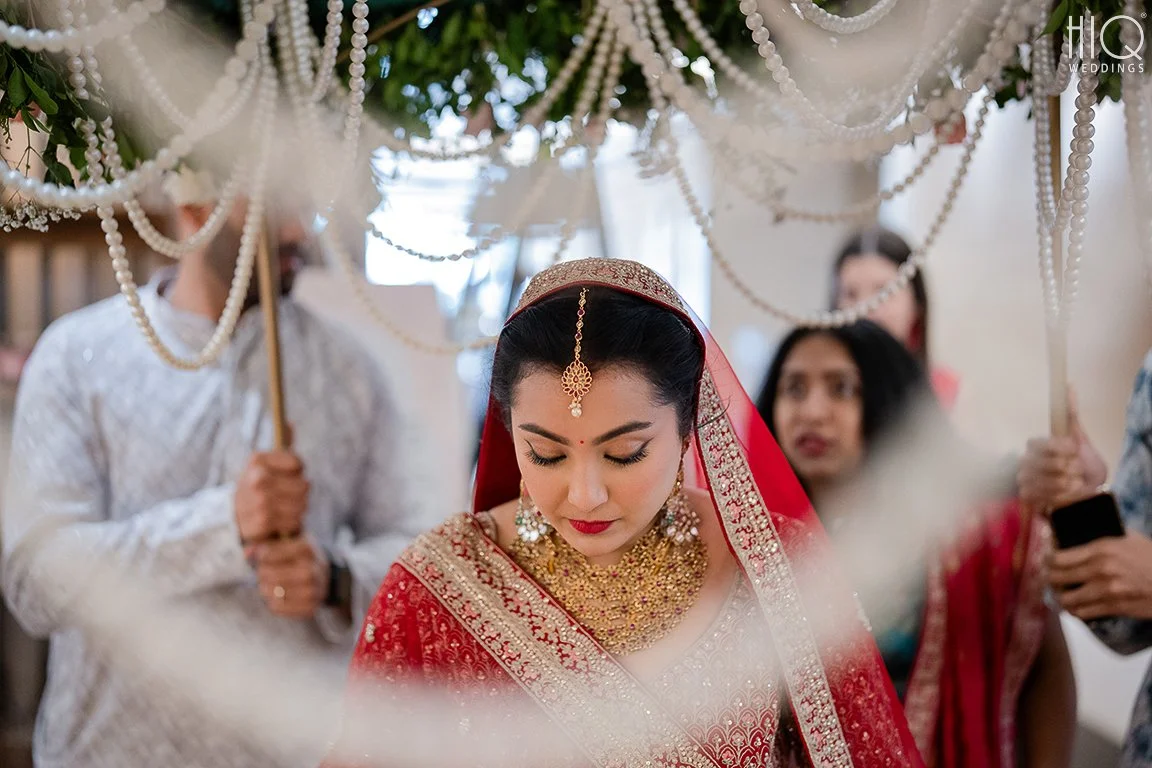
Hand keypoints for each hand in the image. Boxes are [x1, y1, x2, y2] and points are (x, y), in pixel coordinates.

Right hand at [234, 448, 308, 542]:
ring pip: (302, 505)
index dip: (297, 471)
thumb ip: (281, 443)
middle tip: (287, 496)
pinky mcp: (262, 523)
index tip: (288, 474)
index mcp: (257, 459)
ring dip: (297, 510)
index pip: (297, 463)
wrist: (232, 517)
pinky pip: (294, 523)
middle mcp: (257, 478)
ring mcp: (259, 501)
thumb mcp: (265, 463)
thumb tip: (289, 423)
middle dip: (300, 493)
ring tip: (282, 508)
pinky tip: (278, 522)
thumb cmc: (257, 486)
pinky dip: (290, 525)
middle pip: (304, 486)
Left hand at [248, 537, 328, 618]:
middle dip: (262, 574)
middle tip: (262, 572)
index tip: (261, 557)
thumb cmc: (298, 557)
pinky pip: (278, 608)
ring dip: (266, 589)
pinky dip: (272, 603)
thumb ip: (264, 544)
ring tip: (268, 584)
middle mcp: (313, 569)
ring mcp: (314, 590)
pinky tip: (277, 596)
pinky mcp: (310, 607)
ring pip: (273, 593)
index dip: (261, 557)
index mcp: (307, 548)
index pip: (269, 555)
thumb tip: (246, 553)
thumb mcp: (286, 542)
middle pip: (270, 575)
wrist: (325, 576)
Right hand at [1017, 392, 1106, 509]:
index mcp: (1037, 445)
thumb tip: (1070, 385)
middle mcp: (1026, 460)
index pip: (1037, 443)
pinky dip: (1058, 495)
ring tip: (1075, 484)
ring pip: (1042, 480)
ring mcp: (1024, 478)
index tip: (1075, 451)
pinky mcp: (1026, 495)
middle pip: (1040, 462)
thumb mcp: (1082, 440)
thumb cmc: (1086, 466)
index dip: (1057, 448)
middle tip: (1077, 471)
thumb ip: (1072, 415)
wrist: (1090, 494)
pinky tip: (1065, 494)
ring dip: (1065, 484)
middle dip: (1066, 468)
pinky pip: (1039, 494)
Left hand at [1049, 532, 1151, 620]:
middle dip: (1050, 579)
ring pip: (1066, 599)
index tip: (1046, 561)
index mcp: (1101, 548)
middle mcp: (1100, 569)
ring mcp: (1106, 590)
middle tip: (1050, 578)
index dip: (1047, 560)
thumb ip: (1104, 536)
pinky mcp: (1115, 607)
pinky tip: (1078, 605)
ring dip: (1062, 597)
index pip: (1057, 557)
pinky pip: (1083, 613)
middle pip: (1056, 577)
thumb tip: (1079, 530)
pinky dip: (1077, 610)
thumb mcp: (1129, 538)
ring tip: (1063, 594)